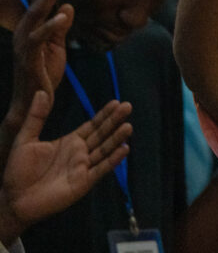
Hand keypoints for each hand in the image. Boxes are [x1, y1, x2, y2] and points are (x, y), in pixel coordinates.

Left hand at [0, 91, 131, 236]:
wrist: (14, 199)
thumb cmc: (18, 171)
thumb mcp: (25, 139)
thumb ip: (36, 116)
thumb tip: (41, 92)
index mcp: (69, 142)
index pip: (92, 125)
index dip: (104, 114)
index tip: (116, 102)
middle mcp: (80, 153)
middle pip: (102, 134)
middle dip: (114, 121)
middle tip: (128, 106)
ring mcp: (84, 167)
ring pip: (104, 150)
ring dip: (116, 138)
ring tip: (128, 126)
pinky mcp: (84, 182)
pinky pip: (101, 169)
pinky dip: (113, 159)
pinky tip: (124, 149)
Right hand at [10, 0, 73, 120]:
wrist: (34, 100)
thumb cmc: (44, 72)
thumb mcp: (56, 46)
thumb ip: (60, 28)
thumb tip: (67, 7)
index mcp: (32, 27)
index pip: (44, 0)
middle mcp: (24, 30)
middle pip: (39, 1)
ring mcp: (24, 42)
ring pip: (36, 14)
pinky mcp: (29, 56)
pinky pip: (39, 37)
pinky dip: (52, 25)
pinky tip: (64, 15)